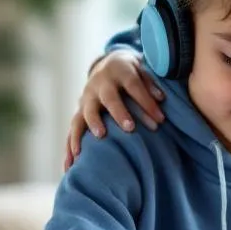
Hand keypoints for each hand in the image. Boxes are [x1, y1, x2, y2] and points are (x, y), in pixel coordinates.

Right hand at [64, 50, 164, 170]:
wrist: (107, 64)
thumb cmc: (131, 72)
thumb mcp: (142, 70)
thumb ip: (151, 84)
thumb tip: (161, 99)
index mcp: (119, 71)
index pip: (134, 85)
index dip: (147, 101)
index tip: (161, 119)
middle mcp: (100, 84)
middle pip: (109, 98)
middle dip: (119, 113)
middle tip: (130, 128)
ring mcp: (87, 98)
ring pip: (86, 113)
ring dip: (91, 128)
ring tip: (96, 142)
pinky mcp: (80, 112)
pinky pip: (73, 130)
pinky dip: (71, 147)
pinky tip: (70, 165)